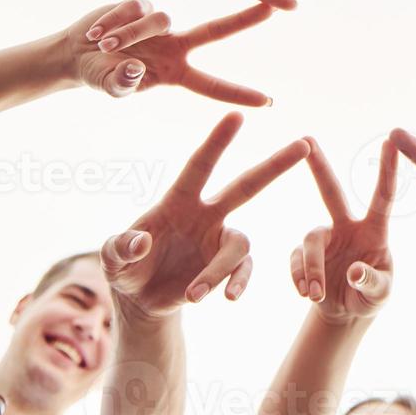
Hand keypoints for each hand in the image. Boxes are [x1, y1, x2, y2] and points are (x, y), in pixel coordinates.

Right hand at [66, 0, 275, 104]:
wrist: (75, 53)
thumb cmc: (99, 76)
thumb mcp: (109, 87)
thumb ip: (122, 84)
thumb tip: (137, 70)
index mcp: (174, 72)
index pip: (212, 85)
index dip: (238, 93)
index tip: (268, 101)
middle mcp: (175, 46)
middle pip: (216, 31)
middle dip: (244, 20)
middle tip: (272, 9)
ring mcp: (160, 24)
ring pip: (158, 21)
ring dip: (128, 34)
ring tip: (102, 43)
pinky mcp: (143, 5)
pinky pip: (136, 8)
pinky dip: (115, 21)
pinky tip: (97, 31)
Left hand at [103, 113, 309, 318]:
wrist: (140, 300)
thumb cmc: (124, 266)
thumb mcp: (111, 258)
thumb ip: (120, 247)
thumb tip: (141, 242)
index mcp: (178, 201)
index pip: (199, 166)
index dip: (217, 142)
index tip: (237, 115)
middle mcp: (206, 215)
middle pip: (246, 185)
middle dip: (274, 165)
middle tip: (304, 144)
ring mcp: (218, 241)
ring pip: (238, 245)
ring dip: (220, 269)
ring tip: (194, 293)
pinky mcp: (225, 269)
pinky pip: (243, 271)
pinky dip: (237, 282)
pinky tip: (228, 298)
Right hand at [291, 139, 397, 323]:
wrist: (345, 313)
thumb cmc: (371, 296)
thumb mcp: (379, 294)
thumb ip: (372, 282)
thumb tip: (354, 272)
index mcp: (373, 232)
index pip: (382, 198)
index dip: (387, 171)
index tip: (390, 142)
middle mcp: (346, 227)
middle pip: (331, 192)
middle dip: (320, 167)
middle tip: (307, 141)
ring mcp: (324, 239)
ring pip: (311, 240)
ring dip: (312, 268)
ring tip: (315, 294)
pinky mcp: (303, 255)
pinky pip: (296, 260)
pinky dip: (299, 277)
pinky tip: (306, 293)